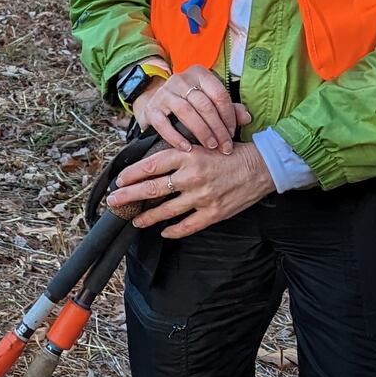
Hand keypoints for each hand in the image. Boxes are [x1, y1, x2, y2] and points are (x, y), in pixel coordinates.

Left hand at [108, 140, 274, 238]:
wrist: (262, 166)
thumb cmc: (230, 153)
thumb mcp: (202, 144)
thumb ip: (180, 152)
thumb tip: (153, 162)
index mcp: (188, 155)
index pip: (151, 165)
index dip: (131, 174)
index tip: (119, 181)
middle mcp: (192, 175)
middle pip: (152, 188)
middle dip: (129, 196)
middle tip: (113, 201)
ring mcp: (202, 196)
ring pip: (166, 210)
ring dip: (147, 217)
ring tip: (135, 221)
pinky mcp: (213, 213)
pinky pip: (187, 226)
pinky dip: (173, 231)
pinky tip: (164, 232)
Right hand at [131, 65, 250, 154]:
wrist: (156, 103)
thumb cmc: (190, 104)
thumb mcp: (210, 101)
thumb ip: (230, 108)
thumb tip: (247, 118)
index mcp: (199, 74)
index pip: (219, 94)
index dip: (228, 116)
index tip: (232, 133)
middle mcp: (180, 79)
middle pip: (204, 104)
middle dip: (217, 128)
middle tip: (225, 146)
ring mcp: (164, 93)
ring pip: (186, 111)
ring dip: (201, 132)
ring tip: (211, 146)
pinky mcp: (152, 108)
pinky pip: (164, 124)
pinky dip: (176, 138)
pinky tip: (187, 148)